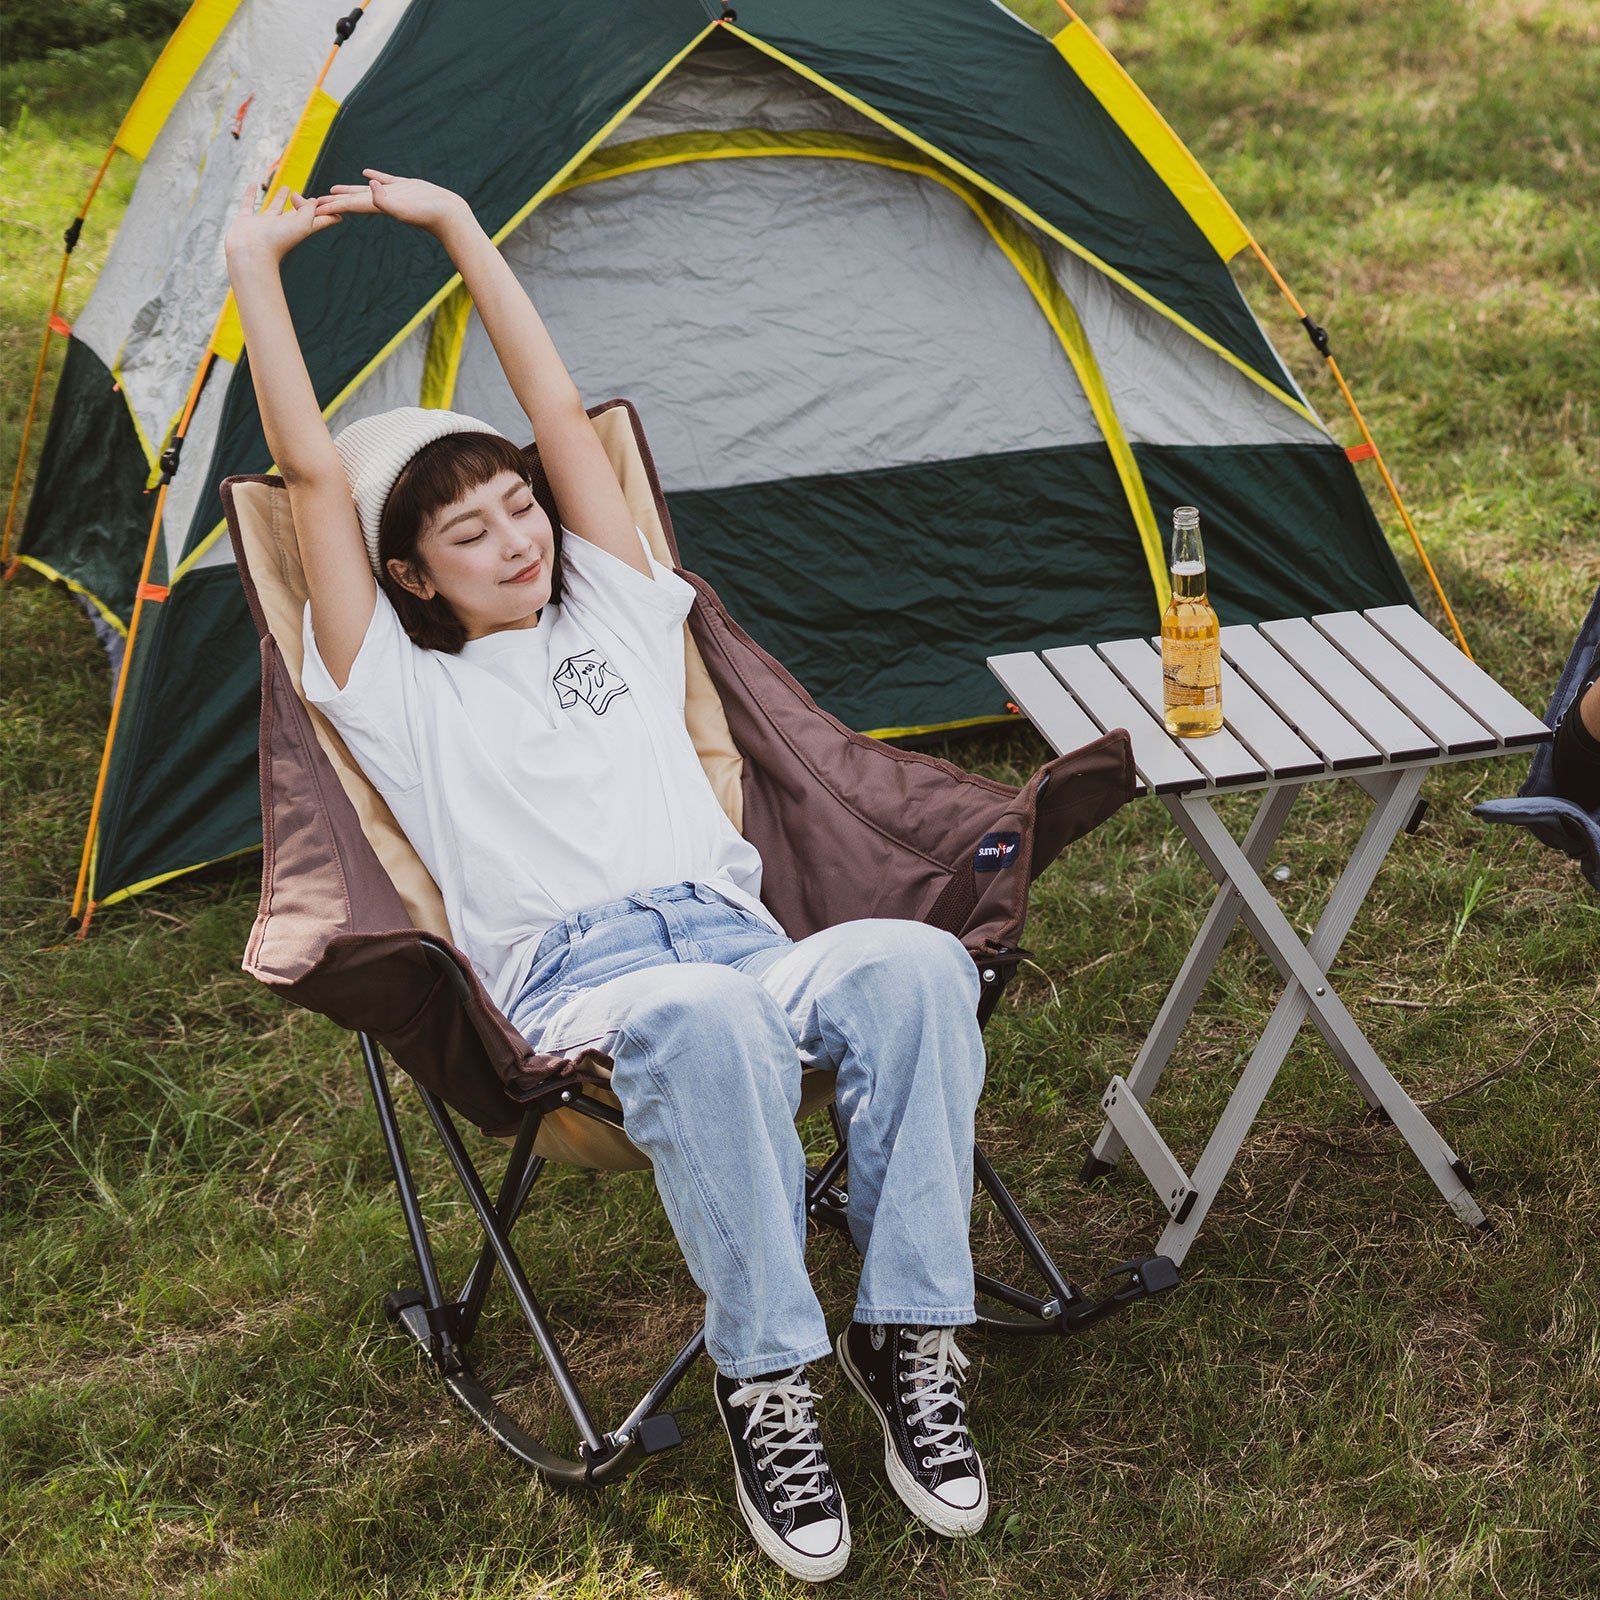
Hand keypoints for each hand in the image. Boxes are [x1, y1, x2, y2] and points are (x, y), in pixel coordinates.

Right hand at [224, 184, 337, 265]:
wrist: (252, 253)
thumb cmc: (279, 241)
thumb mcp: (303, 224)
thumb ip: (310, 211)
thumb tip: (313, 201)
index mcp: (298, 230)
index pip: (316, 221)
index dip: (327, 216)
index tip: (338, 211)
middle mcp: (282, 228)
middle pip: (297, 215)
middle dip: (303, 206)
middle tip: (311, 198)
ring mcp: (264, 225)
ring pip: (275, 208)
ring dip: (280, 198)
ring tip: (287, 188)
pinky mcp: (246, 221)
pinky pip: (248, 204)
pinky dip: (250, 195)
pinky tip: (253, 185)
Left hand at [314, 170, 471, 235]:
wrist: (449, 215)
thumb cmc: (428, 214)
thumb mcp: (404, 206)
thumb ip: (384, 198)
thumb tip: (369, 185)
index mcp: (378, 206)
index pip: (349, 205)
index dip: (331, 205)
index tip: (313, 208)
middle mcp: (382, 201)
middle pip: (351, 200)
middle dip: (333, 201)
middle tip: (313, 202)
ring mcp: (392, 194)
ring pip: (364, 190)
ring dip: (348, 190)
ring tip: (333, 188)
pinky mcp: (404, 187)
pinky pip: (383, 181)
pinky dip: (373, 177)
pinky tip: (365, 174)